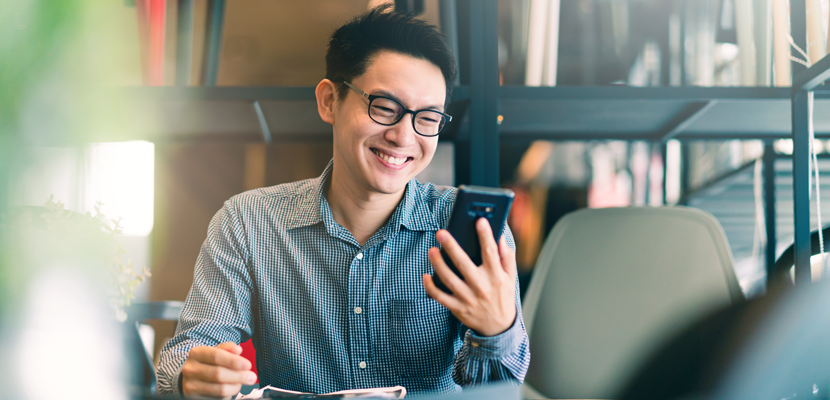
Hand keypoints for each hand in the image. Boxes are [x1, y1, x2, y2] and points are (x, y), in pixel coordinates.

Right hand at [181, 342, 256, 397]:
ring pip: (219, 389)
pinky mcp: (194, 398)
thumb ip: (227, 349)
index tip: (248, 365)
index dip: (233, 361)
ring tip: (241, 383)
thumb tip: (238, 350)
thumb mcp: (215, 352)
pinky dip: (228, 394)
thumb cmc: (207, 363)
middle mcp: (190, 370)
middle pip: (218, 374)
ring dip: (235, 386)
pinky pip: (217, 398)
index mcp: (196, 353)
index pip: (216, 356)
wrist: (191, 377)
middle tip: (252, 377)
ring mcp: (190, 386)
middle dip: (238, 376)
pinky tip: (230, 388)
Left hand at [422, 218, 517, 336]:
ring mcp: (468, 298)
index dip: (485, 235)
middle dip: (451, 246)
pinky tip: (425, 275)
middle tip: (441, 233)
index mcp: (495, 276)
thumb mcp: (510, 277)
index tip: (480, 220)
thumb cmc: (503, 297)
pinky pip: (441, 297)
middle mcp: (481, 286)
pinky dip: (431, 287)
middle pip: (463, 263)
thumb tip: (500, 238)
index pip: (490, 252)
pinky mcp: (458, 308)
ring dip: (438, 264)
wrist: (499, 328)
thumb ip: (506, 257)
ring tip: (431, 250)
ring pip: (449, 279)